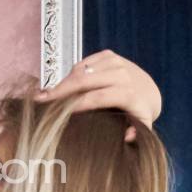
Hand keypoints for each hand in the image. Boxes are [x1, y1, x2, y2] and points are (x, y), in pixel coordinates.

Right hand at [34, 50, 160, 141]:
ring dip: (62, 83)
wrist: (150, 91)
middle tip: (41, 100)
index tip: (59, 113)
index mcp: (129, 93)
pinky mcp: (108, 55)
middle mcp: (122, 74)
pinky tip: (60, 87)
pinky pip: (84, 64)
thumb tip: (128, 136)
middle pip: (85, 80)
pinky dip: (70, 75)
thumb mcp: (143, 127)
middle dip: (61, 90)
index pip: (98, 97)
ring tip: (47, 95)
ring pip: (81, 70)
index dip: (77, 104)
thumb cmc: (141, 114)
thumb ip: (138, 133)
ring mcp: (115, 62)